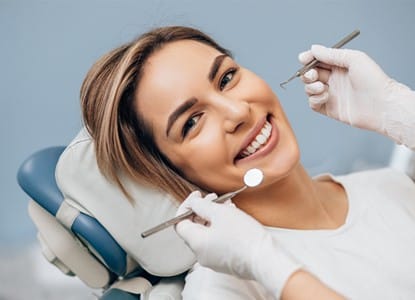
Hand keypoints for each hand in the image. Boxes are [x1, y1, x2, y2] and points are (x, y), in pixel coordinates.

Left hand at [175, 191, 300, 296]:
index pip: (179, 223)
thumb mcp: (221, 213)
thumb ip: (202, 206)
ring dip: (214, 217)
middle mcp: (201, 254)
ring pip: (207, 233)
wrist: (266, 259)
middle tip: (213, 198)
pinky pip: (218, 241)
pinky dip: (221, 228)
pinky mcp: (226, 261)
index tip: (197, 197)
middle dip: (202, 210)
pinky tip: (233, 217)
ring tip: (227, 205)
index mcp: (196, 242)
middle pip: (194, 228)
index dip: (186, 207)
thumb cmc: (244, 237)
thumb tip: (193, 202)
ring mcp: (213, 259)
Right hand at [299, 45, 414, 147]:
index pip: (318, 61)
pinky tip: (325, 97)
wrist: (381, 105)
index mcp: (339, 66)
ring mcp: (331, 94)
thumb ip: (331, 54)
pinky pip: (313, 103)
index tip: (303, 58)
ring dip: (311, 87)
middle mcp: (334, 80)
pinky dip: (315, 99)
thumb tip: (314, 48)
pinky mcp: (329, 108)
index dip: (308, 59)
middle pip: (310, 75)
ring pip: (309, 89)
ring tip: (322, 87)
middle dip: (307, 74)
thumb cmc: (373, 80)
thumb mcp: (353, 59)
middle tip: (313, 75)